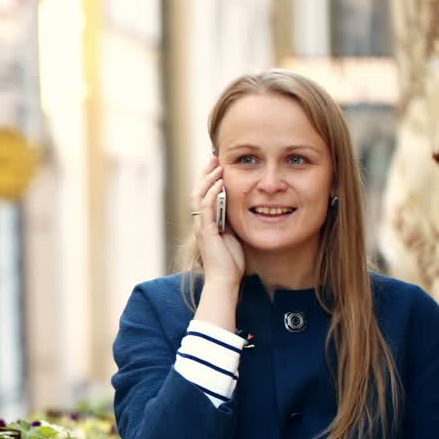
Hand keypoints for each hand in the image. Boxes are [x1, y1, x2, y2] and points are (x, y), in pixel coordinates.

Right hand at [192, 156, 244, 286]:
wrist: (225, 281)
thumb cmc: (231, 263)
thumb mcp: (234, 236)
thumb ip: (232, 221)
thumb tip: (241, 207)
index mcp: (206, 223)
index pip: (204, 195)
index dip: (209, 179)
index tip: (218, 165)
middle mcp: (200, 223)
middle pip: (198, 191)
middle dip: (206, 173)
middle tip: (214, 158)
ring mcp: (201, 226)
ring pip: (199, 196)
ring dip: (208, 179)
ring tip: (217, 166)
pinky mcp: (206, 231)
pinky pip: (206, 208)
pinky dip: (212, 194)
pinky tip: (220, 184)